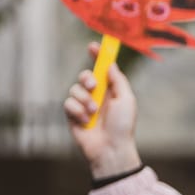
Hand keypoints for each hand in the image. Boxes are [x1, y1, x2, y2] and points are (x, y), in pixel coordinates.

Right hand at [62, 51, 139, 178]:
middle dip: (87, 78)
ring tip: (93, 113)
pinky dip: (77, 111)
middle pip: (85, 76)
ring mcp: (83, 105)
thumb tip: (110, 63)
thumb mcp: (126, 100)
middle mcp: (97, 96)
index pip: (102, 69)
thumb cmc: (122, 126)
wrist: (111, 148)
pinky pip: (68, 103)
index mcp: (111, 91)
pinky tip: (86, 122)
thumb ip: (118, 80)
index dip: (98, 56)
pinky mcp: (73, 115)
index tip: (93, 46)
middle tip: (93, 87)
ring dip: (84, 100)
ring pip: (74, 89)